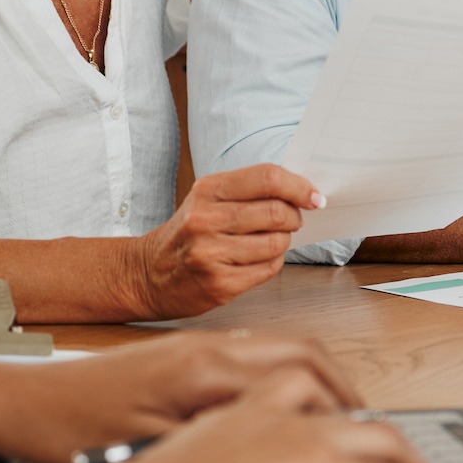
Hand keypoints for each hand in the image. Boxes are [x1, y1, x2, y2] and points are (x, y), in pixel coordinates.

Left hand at [0, 332, 361, 462]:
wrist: (25, 401)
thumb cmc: (73, 431)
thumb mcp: (152, 450)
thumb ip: (219, 441)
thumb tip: (275, 449)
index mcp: (206, 371)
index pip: (303, 378)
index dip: (343, 410)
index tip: (366, 438)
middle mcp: (206, 348)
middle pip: (302, 352)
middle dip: (343, 387)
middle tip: (366, 426)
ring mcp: (194, 346)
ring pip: (278, 349)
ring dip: (315, 377)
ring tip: (336, 418)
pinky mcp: (181, 354)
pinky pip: (252, 353)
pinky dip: (283, 375)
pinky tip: (284, 404)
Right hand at [125, 164, 321, 316]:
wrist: (148, 274)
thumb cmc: (186, 234)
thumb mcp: (206, 200)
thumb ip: (247, 192)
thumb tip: (300, 193)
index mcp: (207, 190)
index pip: (267, 178)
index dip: (299, 187)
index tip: (315, 197)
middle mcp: (206, 220)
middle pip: (277, 212)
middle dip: (294, 217)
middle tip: (292, 221)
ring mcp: (211, 254)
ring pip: (276, 243)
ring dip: (282, 242)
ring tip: (267, 242)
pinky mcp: (219, 284)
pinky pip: (267, 269)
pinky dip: (272, 263)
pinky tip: (256, 260)